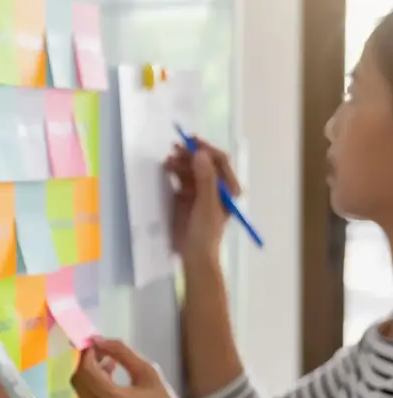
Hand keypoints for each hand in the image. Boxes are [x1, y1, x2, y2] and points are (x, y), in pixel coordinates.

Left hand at [73, 339, 196, 397]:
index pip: (85, 370)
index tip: (95, 345)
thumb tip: (98, 340)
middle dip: (86, 366)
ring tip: (110, 372)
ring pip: (81, 395)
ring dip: (91, 381)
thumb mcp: (148, 375)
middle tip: (102, 356)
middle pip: (78, 382)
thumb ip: (122, 353)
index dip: (87, 354)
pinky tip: (111, 395)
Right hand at [166, 138, 239, 260]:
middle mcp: (216, 186)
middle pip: (204, 162)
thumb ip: (205, 179)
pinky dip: (175, 171)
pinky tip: (167, 167)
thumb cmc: (206, 232)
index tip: (191, 142)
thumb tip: (200, 154)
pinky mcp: (187, 196)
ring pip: (191, 169)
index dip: (206, 149)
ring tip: (168, 159)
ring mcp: (201, 190)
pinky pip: (181, 178)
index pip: (219, 160)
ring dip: (181, 162)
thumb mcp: (206, 205)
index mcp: (229, 187)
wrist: (194, 254)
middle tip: (175, 147)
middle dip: (190, 154)